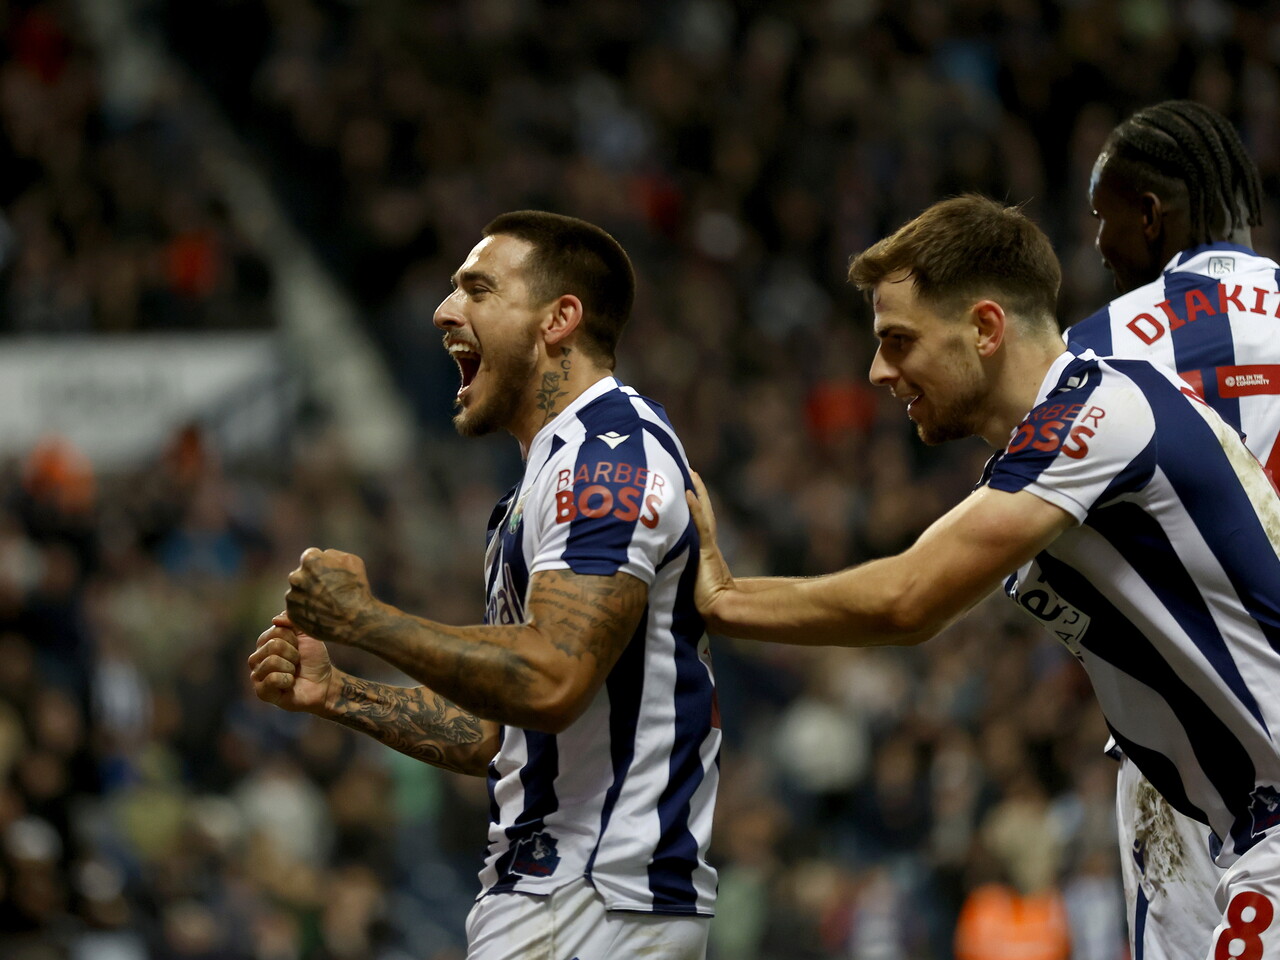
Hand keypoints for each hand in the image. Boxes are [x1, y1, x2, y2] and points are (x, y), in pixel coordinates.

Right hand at [247, 614, 335, 712]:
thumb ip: (292, 620)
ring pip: (272, 662)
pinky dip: (287, 680)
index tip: (299, 647)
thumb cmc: (314, 658)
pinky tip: (289, 684)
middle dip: (293, 654)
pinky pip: (272, 679)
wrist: (324, 682)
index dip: (294, 639)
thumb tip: (275, 620)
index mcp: (265, 642)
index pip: (277, 631)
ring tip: (293, 673)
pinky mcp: (262, 692)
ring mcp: (257, 675)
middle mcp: (257, 658)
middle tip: (297, 662)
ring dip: (291, 667)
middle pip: (274, 645)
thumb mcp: (307, 633)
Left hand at [285, 547, 374, 644]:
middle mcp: (296, 577)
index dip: (321, 565)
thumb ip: (332, 555)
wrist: (355, 619)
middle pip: (302, 575)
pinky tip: (322, 613)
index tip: (329, 574)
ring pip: (299, 592)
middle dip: (312, 580)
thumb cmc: (356, 588)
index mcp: (309, 560)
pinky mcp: (292, 614)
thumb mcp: (351, 561)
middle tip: (328, 591)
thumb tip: (324, 556)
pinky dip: (307, 610)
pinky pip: (298, 608)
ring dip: (309, 596)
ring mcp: (292, 596)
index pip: (310, 557)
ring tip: (327, 604)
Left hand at [685, 472, 733, 628]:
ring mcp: (708, 547)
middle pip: (703, 512)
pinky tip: (688, 491)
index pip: (699, 523)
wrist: (722, 612)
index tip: (688, 489)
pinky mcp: (708, 551)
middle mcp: (708, 545)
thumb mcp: (690, 588)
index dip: (695, 506)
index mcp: (705, 553)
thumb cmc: (708, 606)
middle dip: (697, 491)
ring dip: (697, 492)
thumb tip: (663, 581)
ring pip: (703, 513)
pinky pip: (701, 525)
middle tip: (690, 470)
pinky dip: (695, 508)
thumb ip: (683, 581)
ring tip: (690, 472)